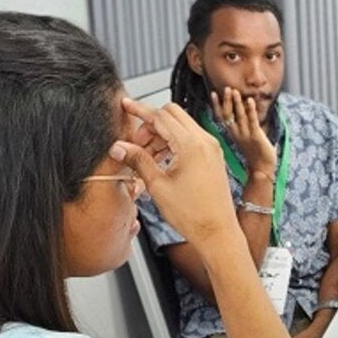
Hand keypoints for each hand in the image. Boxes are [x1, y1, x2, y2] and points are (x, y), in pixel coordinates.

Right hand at [115, 98, 235, 245]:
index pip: (161, 116)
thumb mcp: (158, 186)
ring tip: (146, 156)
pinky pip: (191, 138)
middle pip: (172, 114)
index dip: (140, 110)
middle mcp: (205, 142)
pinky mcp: (213, 156)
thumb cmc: (194, 215)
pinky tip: (162, 160)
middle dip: (151, 123)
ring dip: (161, 134)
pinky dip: (174, 142)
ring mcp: (212, 148)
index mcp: (192, 145)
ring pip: (181, 125)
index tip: (126, 105)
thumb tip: (120, 147)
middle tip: (136, 143)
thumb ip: (138, 160)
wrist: (218, 232)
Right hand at [210, 87, 276, 176]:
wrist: (262, 169)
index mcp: (233, 133)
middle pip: (228, 115)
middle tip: (227, 88)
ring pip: (239, 116)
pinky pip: (252, 121)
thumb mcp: (246, 138)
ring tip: (235, 91)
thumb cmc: (255, 153)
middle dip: (226, 101)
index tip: (213, 93)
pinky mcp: (256, 137)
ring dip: (237, 103)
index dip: (216, 105)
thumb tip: (243, 115)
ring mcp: (246, 135)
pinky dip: (251, 110)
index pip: (222, 117)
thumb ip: (243, 127)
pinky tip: (250, 101)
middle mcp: (237, 134)